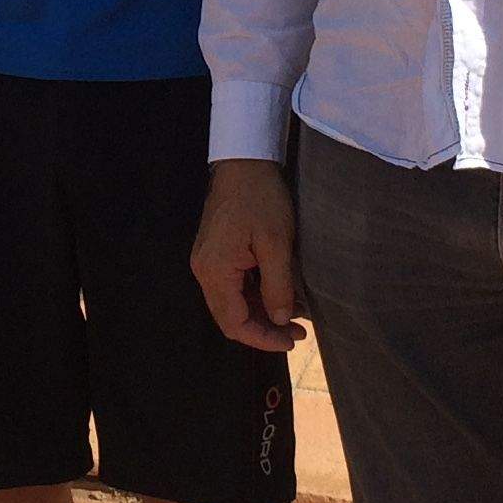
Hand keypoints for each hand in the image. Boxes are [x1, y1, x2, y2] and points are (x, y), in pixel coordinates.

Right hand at [192, 158, 302, 353]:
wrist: (244, 163)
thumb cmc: (260, 199)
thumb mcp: (276, 244)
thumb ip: (278, 287)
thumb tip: (280, 320)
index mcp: (214, 271)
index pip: (234, 323)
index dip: (263, 338)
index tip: (292, 340)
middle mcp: (204, 271)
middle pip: (230, 317)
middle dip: (264, 328)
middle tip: (298, 331)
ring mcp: (208, 261)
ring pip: (232, 303)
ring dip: (262, 313)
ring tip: (295, 314)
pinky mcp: (216, 253)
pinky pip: (233, 286)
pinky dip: (256, 296)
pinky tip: (280, 294)